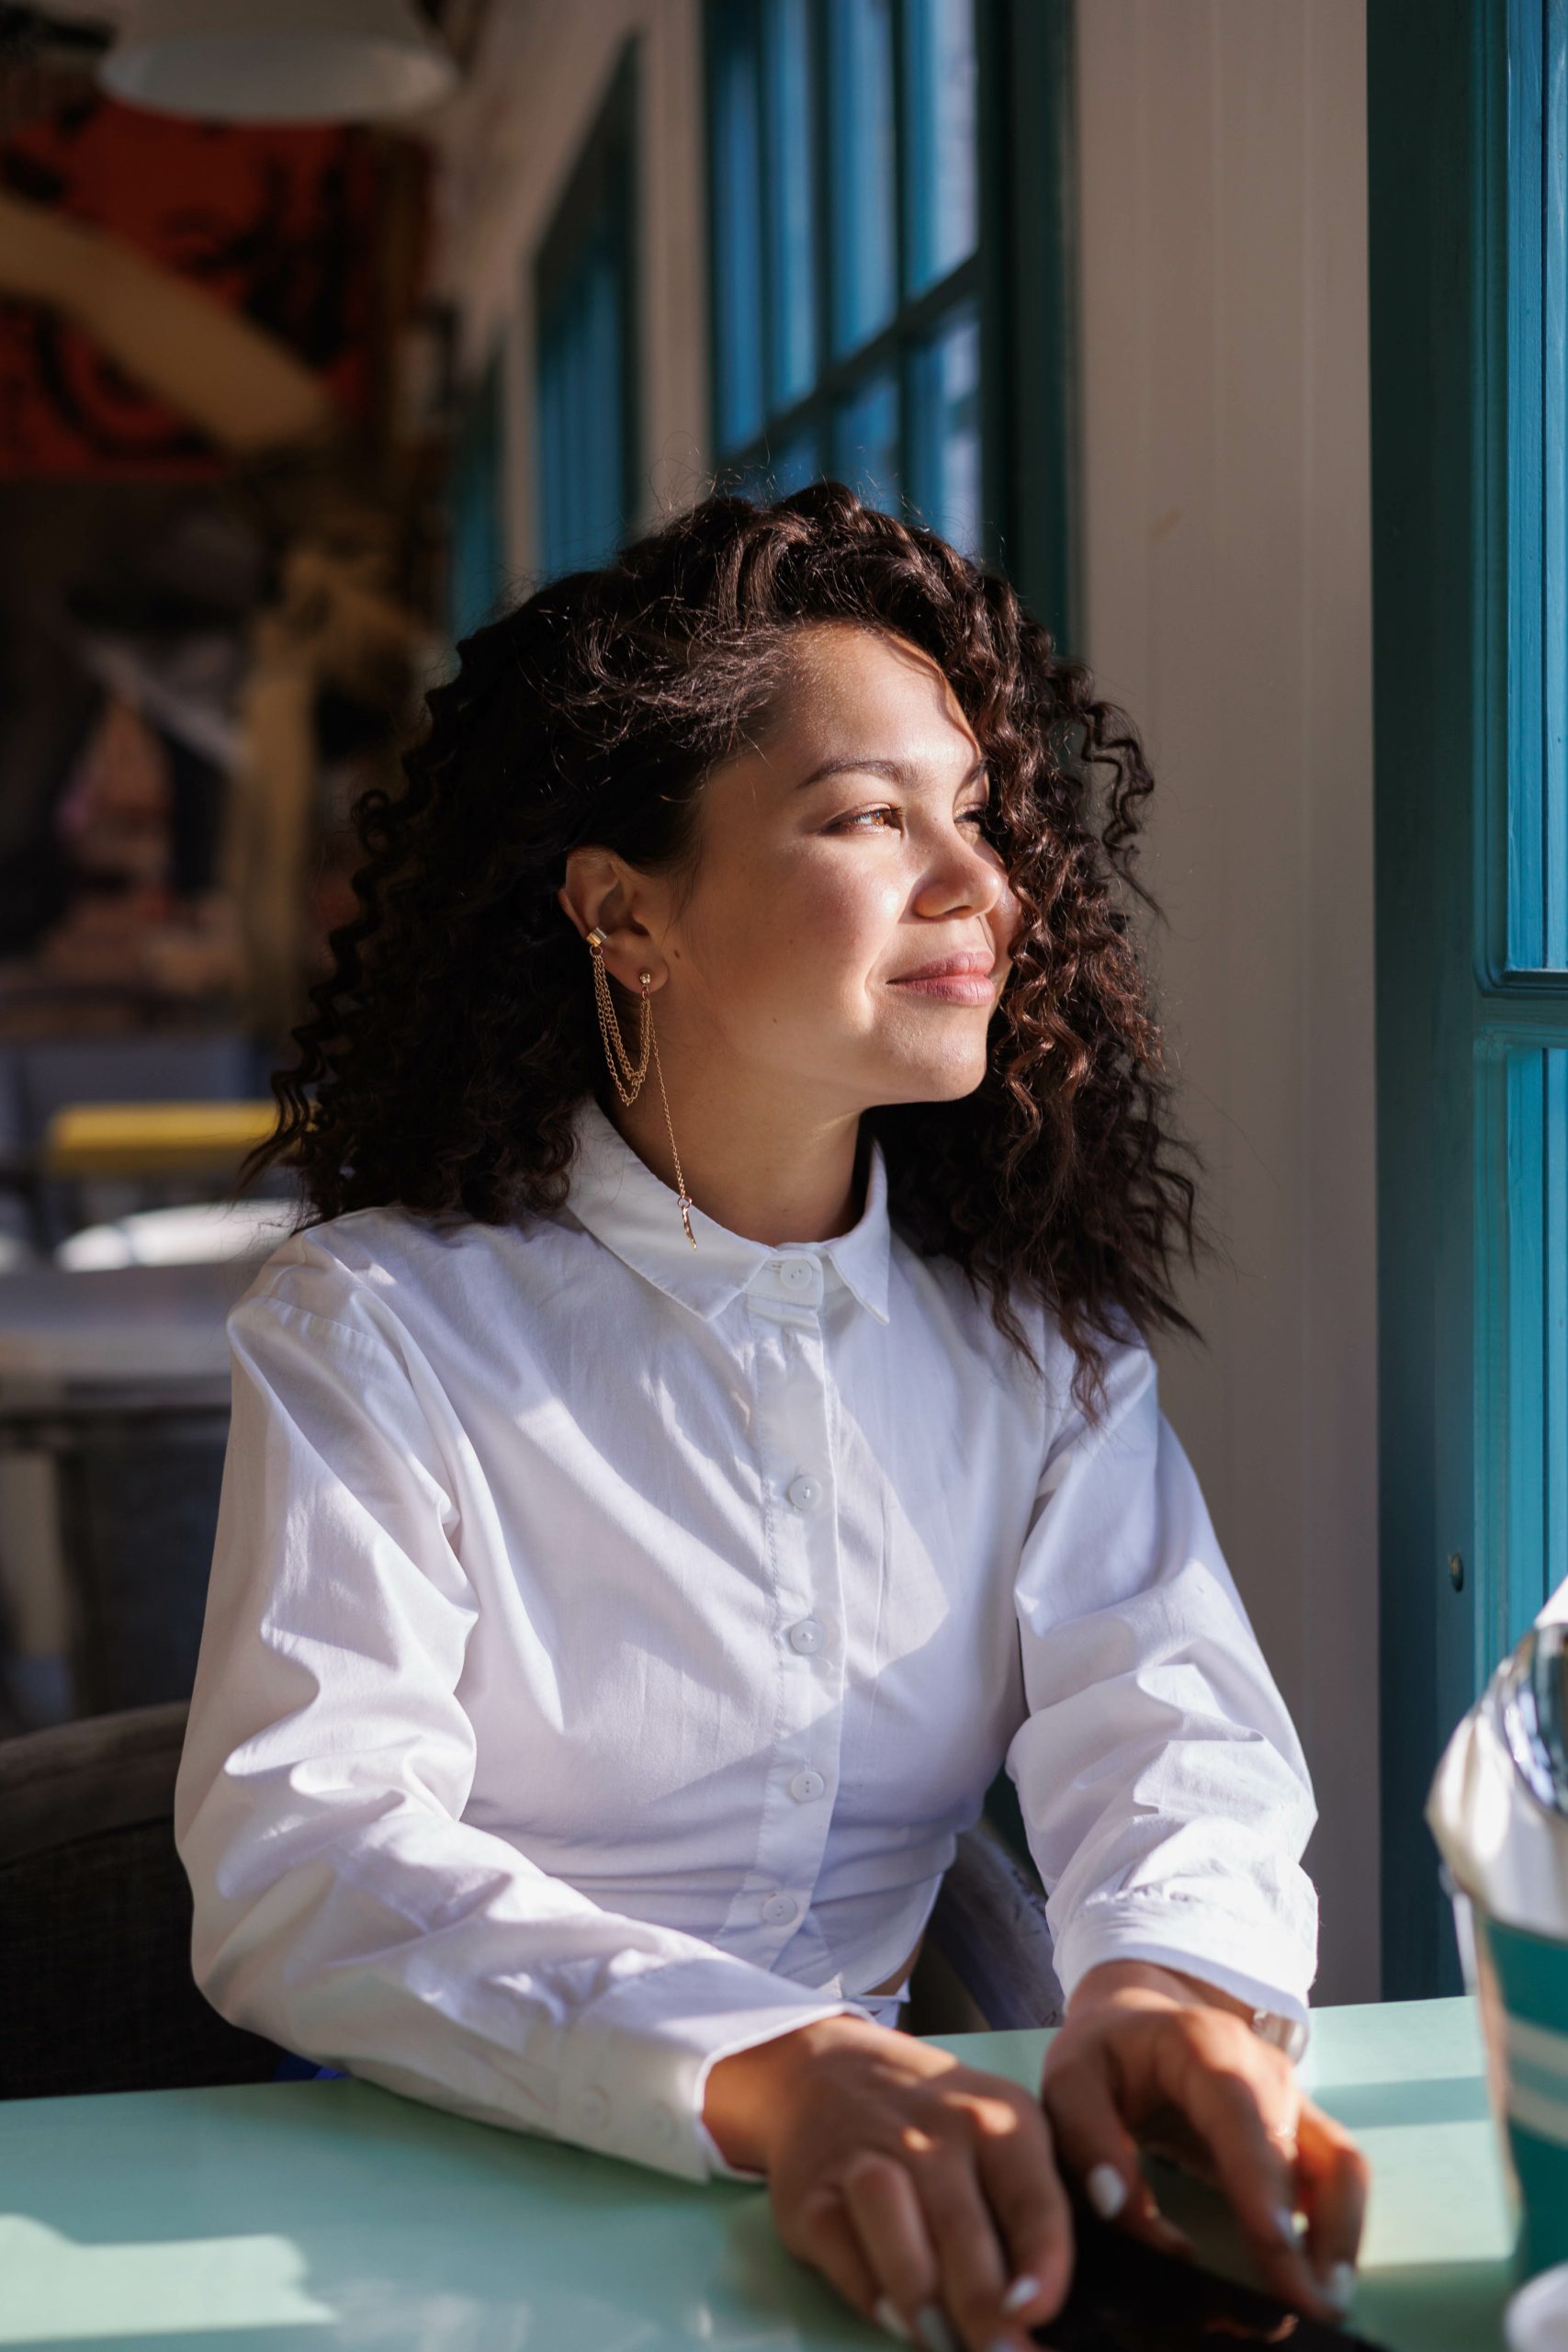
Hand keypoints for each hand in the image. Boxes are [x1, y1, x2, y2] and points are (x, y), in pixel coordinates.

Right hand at [702, 2010, 1073, 2349]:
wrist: (825, 2069)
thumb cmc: (933, 2120)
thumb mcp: (998, 2130)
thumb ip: (1032, 2209)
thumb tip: (1051, 2313)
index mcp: (997, 2121)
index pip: (1032, 2197)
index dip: (1041, 2260)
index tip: (1038, 2312)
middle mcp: (932, 2133)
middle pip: (962, 2226)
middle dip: (984, 2307)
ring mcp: (866, 2156)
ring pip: (894, 2222)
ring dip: (922, 2297)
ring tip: (944, 2345)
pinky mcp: (811, 2191)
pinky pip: (838, 2243)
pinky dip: (866, 2289)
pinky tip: (894, 2318)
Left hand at [1038, 1961, 1368, 2324]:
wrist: (1141, 2016)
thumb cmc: (1104, 2054)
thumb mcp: (1070, 2081)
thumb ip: (1086, 2141)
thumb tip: (1119, 2209)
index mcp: (1201, 2043)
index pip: (1237, 2112)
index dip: (1257, 2179)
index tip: (1272, 2246)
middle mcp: (1262, 2065)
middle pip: (1293, 2149)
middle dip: (1303, 2228)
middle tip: (1305, 2305)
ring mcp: (1292, 2094)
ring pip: (1337, 2162)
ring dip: (1340, 2233)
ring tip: (1327, 2300)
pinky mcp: (1304, 2124)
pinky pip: (1341, 2172)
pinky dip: (1344, 2224)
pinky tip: (1327, 2276)